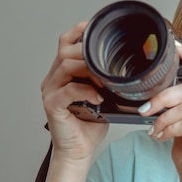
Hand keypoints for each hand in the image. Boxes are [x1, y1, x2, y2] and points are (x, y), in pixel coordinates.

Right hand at [41, 22, 108, 161]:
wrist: (79, 151)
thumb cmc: (91, 125)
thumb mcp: (103, 96)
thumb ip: (108, 80)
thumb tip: (131, 67)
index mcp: (63, 73)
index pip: (66, 42)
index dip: (81, 32)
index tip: (99, 30)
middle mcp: (53, 78)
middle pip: (66, 50)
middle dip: (89, 52)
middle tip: (108, 63)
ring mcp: (51, 91)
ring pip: (65, 65)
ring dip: (89, 69)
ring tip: (105, 81)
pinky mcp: (52, 105)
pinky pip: (68, 90)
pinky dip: (85, 91)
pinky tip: (98, 97)